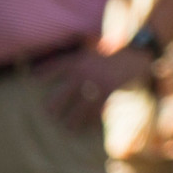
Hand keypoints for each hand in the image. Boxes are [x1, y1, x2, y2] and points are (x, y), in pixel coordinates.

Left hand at [36, 47, 151, 131]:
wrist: (139, 50)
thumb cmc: (119, 47)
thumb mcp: (98, 45)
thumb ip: (86, 48)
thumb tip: (78, 46)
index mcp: (79, 58)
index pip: (57, 65)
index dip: (44, 71)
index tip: (33, 77)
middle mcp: (83, 70)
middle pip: (63, 92)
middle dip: (54, 104)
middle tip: (48, 114)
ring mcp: (95, 81)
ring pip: (79, 105)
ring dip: (73, 118)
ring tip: (67, 127)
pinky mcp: (108, 89)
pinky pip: (97, 108)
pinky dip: (93, 119)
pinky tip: (90, 127)